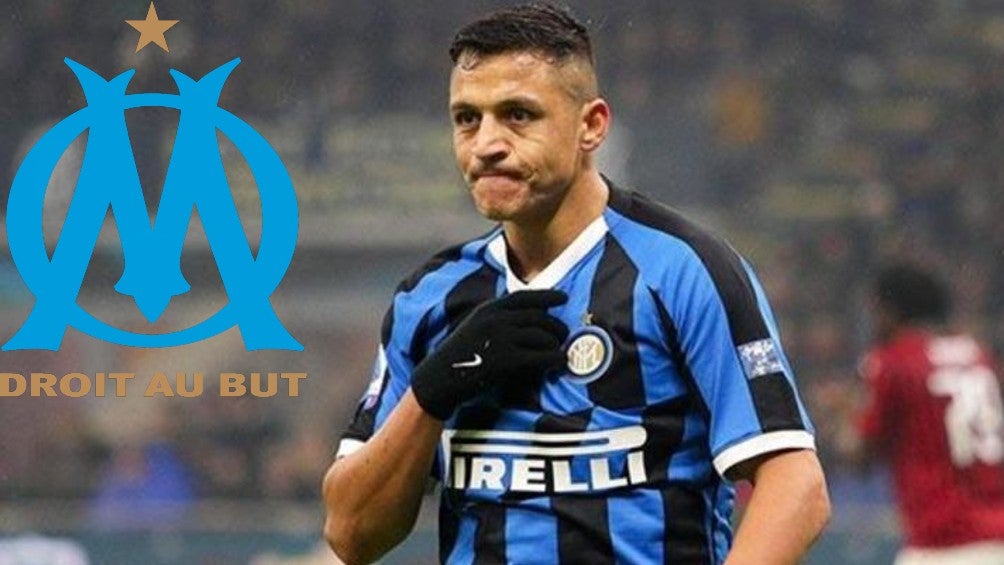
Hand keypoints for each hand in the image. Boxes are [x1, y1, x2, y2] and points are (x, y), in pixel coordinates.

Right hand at [410, 289, 568, 419]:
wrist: (438, 379)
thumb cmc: (459, 357)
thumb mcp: (474, 327)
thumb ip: (498, 319)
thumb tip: (531, 318)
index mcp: (489, 309)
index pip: (525, 296)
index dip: (547, 295)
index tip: (563, 297)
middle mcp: (496, 319)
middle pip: (539, 317)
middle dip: (556, 326)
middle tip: (564, 334)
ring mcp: (502, 339)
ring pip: (543, 336)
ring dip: (556, 344)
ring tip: (560, 350)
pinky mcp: (507, 360)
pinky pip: (542, 356)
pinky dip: (555, 359)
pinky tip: (560, 362)